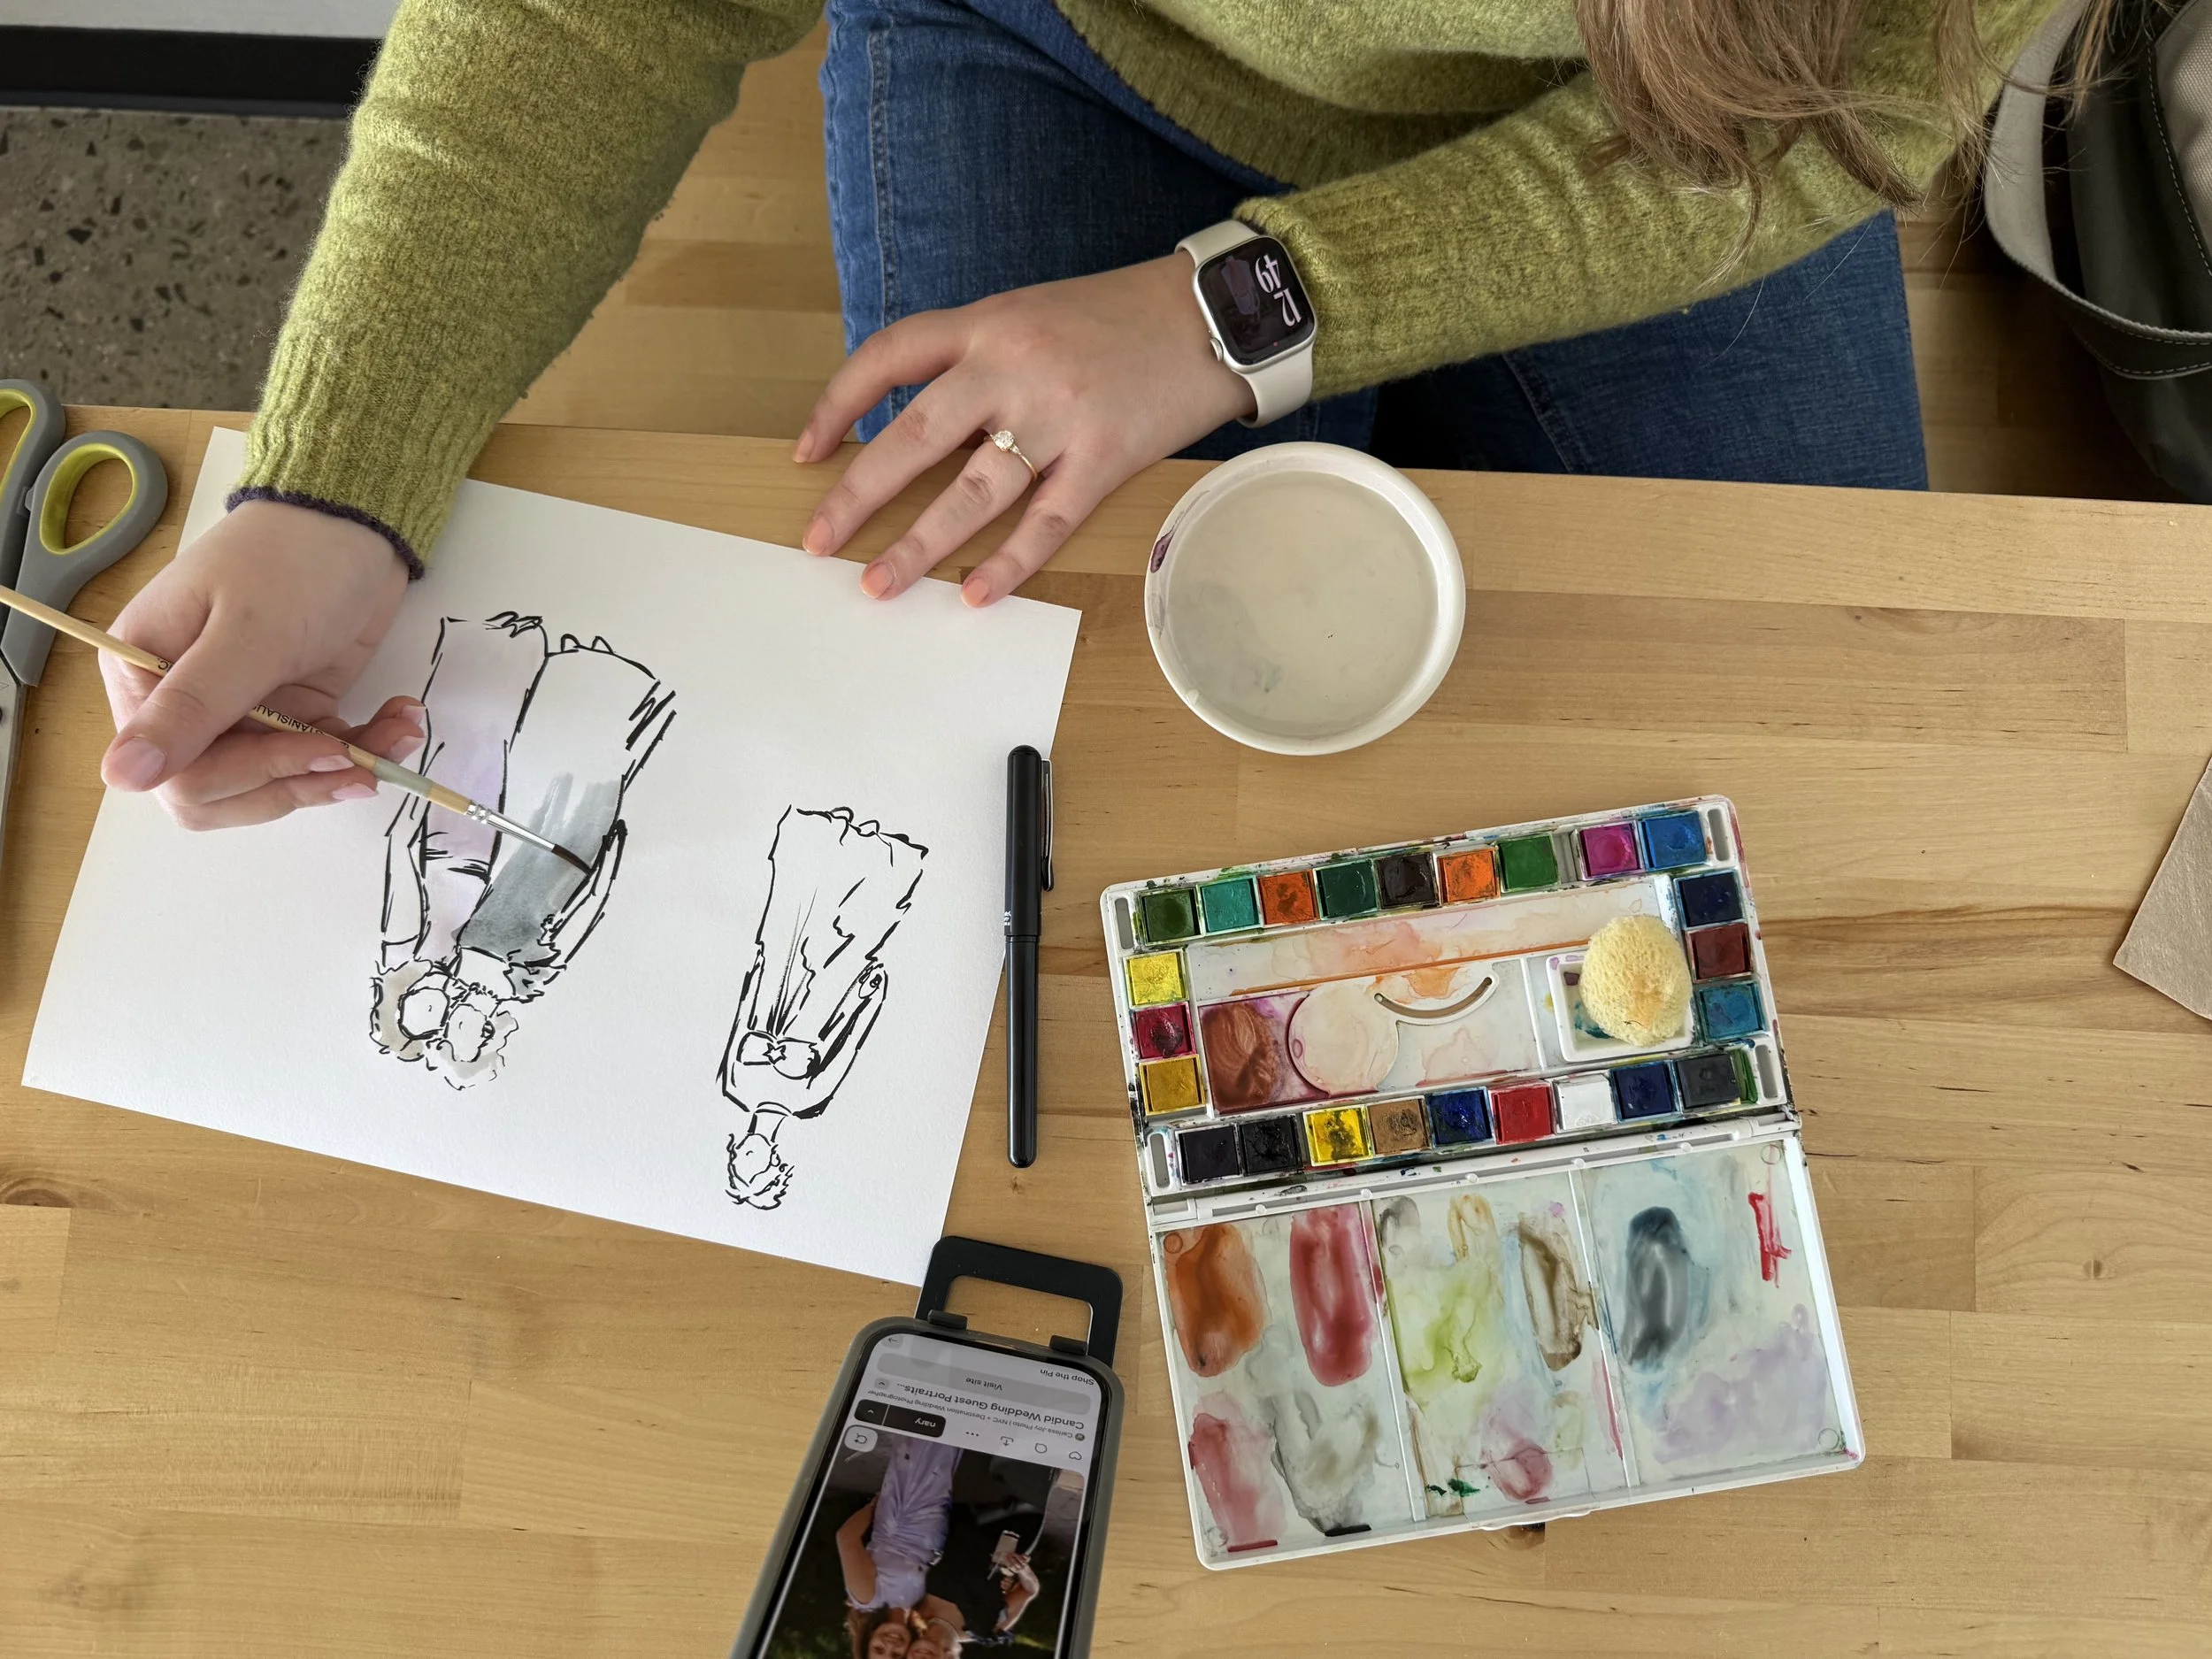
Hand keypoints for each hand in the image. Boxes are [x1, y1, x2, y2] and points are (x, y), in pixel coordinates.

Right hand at [99, 498, 420, 829]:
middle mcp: (184, 705)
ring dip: (343, 770)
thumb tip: (119, 778)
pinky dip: (367, 748)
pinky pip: (323, 756)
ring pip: (282, 783)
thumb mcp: (246, 634)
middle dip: (297, 783)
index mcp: (145, 678)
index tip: (319, 750)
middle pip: (227, 793)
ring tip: (395, 735)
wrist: (355, 521)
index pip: (178, 776)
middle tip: (359, 761)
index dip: (249, 778)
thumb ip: (190, 708)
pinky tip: (399, 722)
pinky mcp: (296, 710)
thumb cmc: (289, 558)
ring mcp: (243, 711)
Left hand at [793, 254, 1252, 605]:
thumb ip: (978, 358)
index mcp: (987, 325)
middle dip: (857, 494)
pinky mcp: (1106, 457)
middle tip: (818, 542)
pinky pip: (1048, 521)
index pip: (888, 358)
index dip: (839, 405)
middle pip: (916, 436)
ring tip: (878, 585)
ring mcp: (1060, 416)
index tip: (809, 453)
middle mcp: (1013, 368)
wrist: (1215, 316)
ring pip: (973, 491)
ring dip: (919, 545)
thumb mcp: (1032, 314)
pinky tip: (977, 595)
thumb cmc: (1120, 319)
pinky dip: (1010, 563)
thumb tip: (922, 427)